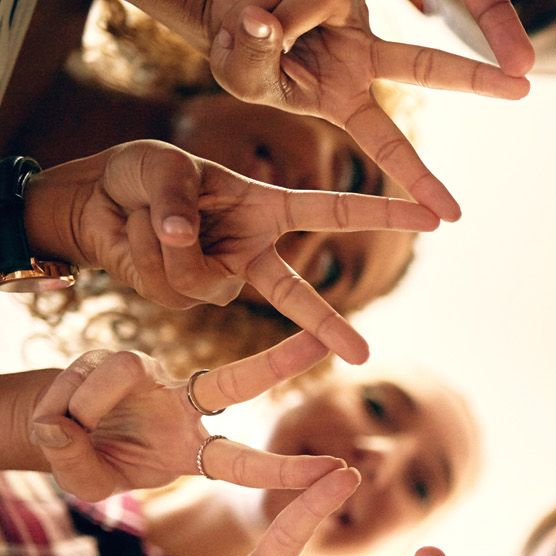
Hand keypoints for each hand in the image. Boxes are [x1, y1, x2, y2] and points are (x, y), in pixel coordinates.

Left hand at [25, 140, 438, 362]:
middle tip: (362, 358)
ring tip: (148, 214)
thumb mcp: (161, 167)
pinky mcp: (184, 299)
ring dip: (166, 243)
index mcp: (267, 209)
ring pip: (207, 282)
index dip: (385, 213)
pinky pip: (171, 286)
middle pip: (296, 297)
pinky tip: (135, 234)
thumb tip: (185, 238)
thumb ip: (179, 199)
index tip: (434, 218)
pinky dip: (144, 252)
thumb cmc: (142, 175)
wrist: (92, 204)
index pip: (334, 213)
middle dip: (326, 328)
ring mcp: (220, 279)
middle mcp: (251, 251)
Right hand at [27, 333, 339, 500]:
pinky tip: (55, 409)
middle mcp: (184, 407)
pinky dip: (63, 400)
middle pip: (240, 380)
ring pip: (123, 372)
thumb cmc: (84, 459)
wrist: (50, 426)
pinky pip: (89, 372)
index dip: (286, 469)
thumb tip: (65, 425)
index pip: (244, 462)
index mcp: (190, 451)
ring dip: (84, 408)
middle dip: (284, 360)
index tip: (335, 469)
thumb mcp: (85, 481)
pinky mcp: (119, 354)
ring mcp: (154, 376)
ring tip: (64, 429)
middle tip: (325, 340)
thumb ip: (78, 463)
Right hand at [202, 0, 532, 219]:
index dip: (418, 178)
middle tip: (524, 86)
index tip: (452, 217)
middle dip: (472, 75)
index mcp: (345, 98)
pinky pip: (307, 0)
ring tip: (253, 21)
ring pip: (337, 11)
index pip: (388, 143)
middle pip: (423, 66)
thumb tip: (266, 24)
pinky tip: (251, 11)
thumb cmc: (239, 49)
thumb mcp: (239, 69)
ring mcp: (354, 17)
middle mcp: (362, 59)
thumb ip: (253, 55)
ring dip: (300, 11)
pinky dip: (264, 12)